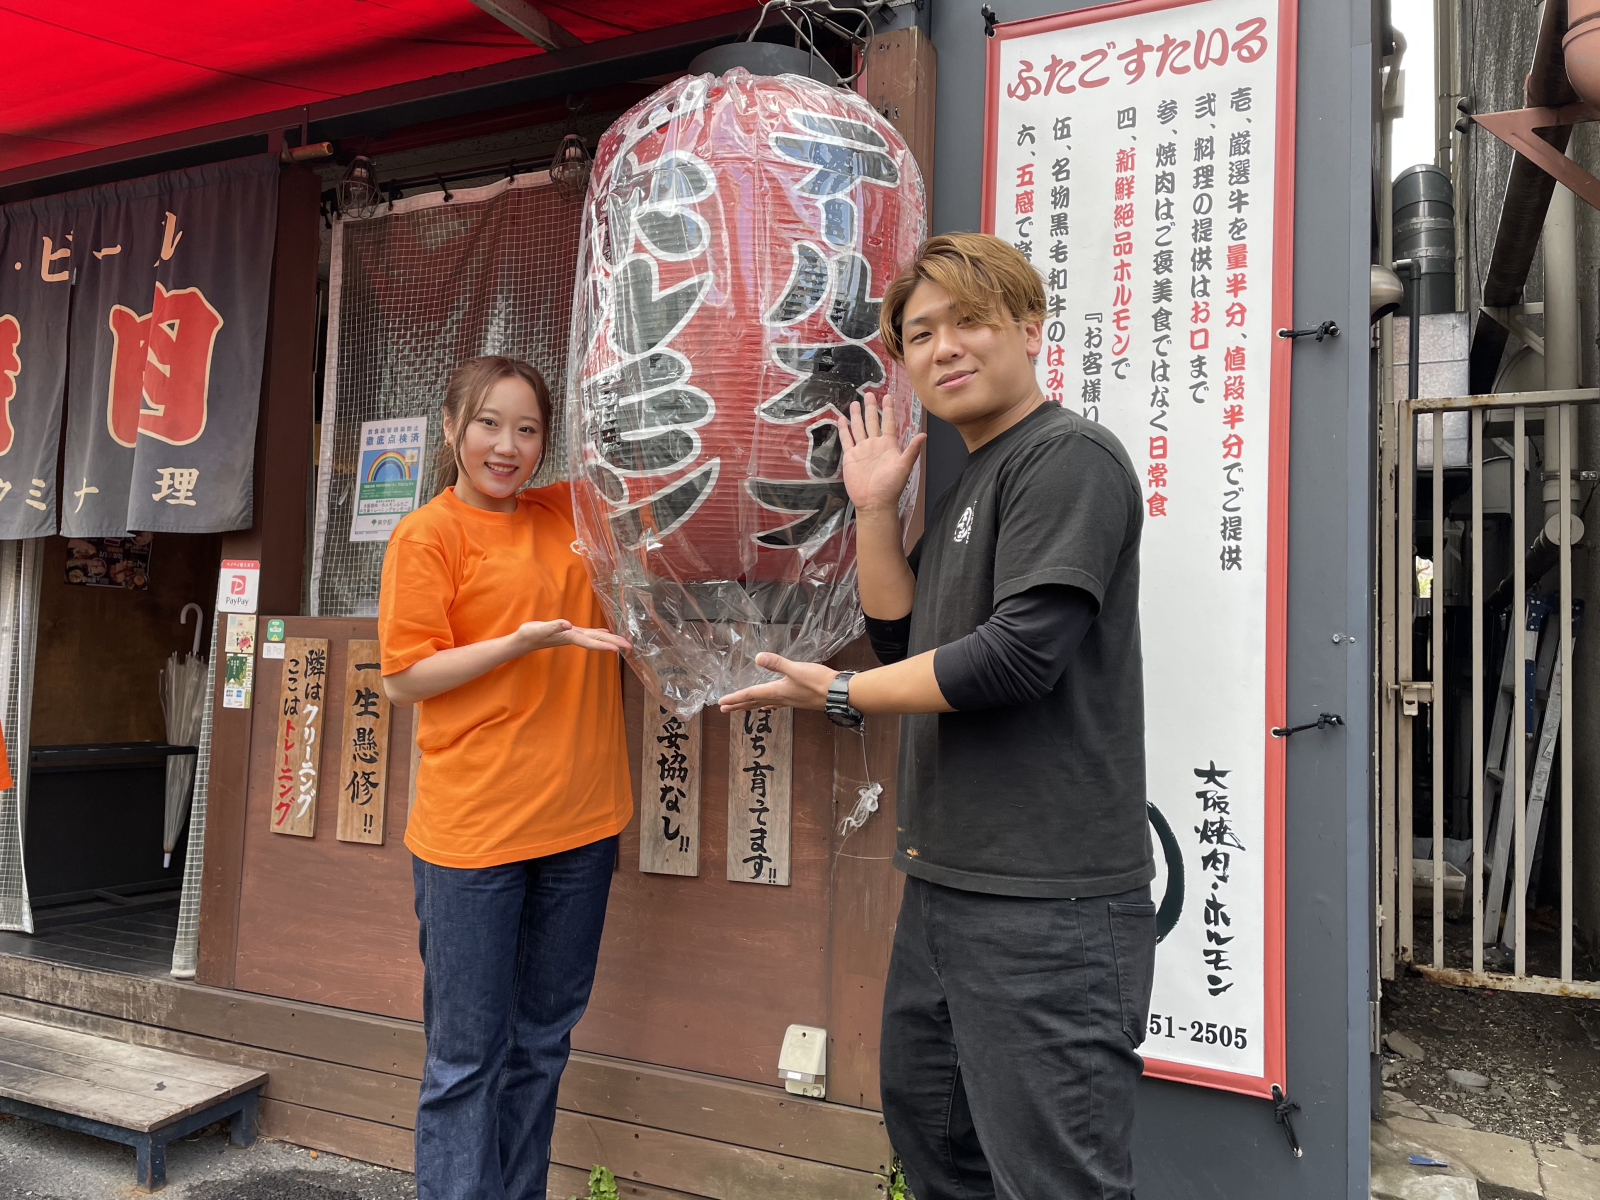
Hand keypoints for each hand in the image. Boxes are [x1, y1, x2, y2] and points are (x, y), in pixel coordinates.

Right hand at [514, 620, 630, 654]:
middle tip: (631, 647)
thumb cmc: (530, 634)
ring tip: (624, 642)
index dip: (605, 645)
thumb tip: (567, 624)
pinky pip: (589, 634)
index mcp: (570, 636)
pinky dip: (599, 634)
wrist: (523, 640)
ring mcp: (573, 636)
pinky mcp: (570, 633)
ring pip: (595, 638)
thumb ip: (553, 626)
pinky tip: (604, 633)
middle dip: (614, 644)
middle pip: (597, 641)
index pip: (591, 642)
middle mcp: (574, 637)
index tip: (619, 649)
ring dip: (610, 640)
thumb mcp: (540, 628)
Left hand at [718, 653, 835, 712]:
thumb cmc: (818, 682)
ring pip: (763, 704)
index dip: (735, 697)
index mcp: (777, 691)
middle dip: (738, 705)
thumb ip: (777, 663)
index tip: (721, 703)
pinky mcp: (797, 700)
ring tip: (739, 708)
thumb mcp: (796, 669)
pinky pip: (777, 704)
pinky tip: (767, 707)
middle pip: (754, 702)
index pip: (751, 694)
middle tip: (723, 709)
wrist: (838, 694)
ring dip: (749, 705)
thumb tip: (758, 658)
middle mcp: (780, 699)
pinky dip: (768, 705)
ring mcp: (789, 701)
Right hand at [838, 392, 925, 514]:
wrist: (874, 502)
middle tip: (869, 393)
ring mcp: (862, 450)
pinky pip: (847, 440)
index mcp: (888, 444)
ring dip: (857, 415)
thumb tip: (923, 434)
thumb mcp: (904, 466)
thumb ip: (911, 450)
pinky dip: (844, 430)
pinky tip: (842, 419)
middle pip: (872, 421)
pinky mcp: (851, 457)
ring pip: (858, 428)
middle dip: (871, 408)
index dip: (888, 410)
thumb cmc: (891, 486)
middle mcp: (874, 444)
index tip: (888, 396)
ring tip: (855, 402)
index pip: (888, 422)